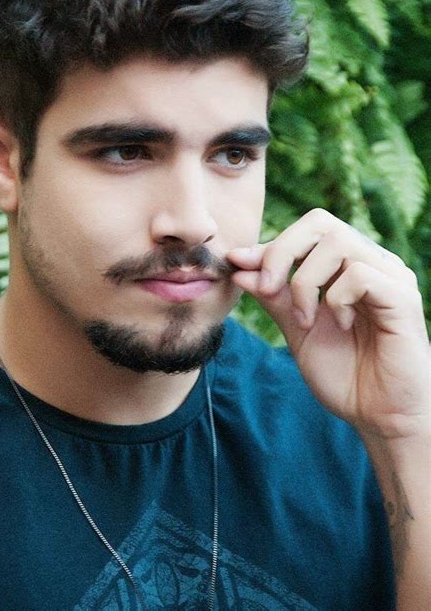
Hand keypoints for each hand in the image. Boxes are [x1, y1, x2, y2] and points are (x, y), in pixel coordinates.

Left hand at [227, 208, 430, 439]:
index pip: (306, 232)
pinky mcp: (402, 296)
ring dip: (306, 281)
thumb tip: (238, 266)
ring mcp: (389, 276)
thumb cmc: (345, 374)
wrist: (380, 417)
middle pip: (320, 223)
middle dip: (282, 252)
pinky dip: (336, 298)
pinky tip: (340, 325)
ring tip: (306, 318)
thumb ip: (274, 297)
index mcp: (346, 267)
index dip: (269, 245)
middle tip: (267, 289)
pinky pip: (360, 274)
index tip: (236, 264)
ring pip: (337, 242)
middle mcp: (370, 263)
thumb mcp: (298, 330)